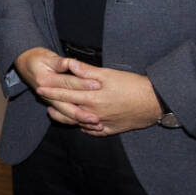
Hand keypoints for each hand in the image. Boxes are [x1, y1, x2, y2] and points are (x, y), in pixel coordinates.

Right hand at [14, 46, 101, 128]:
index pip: (67, 83)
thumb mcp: (47, 57)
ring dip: (81, 121)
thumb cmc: (38, 59)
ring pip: (66, 114)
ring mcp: (50, 101)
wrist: (26, 64)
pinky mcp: (54, 105)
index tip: (97, 85)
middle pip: (66, 105)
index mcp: (45, 80)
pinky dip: (76, 122)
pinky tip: (87, 126)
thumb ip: (60, 62)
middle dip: (82, 112)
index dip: (82, 83)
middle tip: (97, 117)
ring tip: (95, 125)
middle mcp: (46, 94)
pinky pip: (64, 117)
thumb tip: (70, 63)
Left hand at [35, 61, 163, 136]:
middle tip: (42, 98)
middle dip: (54, 103)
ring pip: (77, 122)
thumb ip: (87, 71)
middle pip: (68, 109)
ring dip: (64, 117)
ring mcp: (102, 123)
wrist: (155, 103)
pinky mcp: (111, 129)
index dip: (52, 90)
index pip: (66, 93)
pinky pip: (92, 131)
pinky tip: (77, 123)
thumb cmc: (133, 85)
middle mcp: (95, 113)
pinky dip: (82, 127)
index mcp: (93, 97)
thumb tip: (69, 64)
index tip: (40, 87)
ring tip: (53, 112)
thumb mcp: (110, 75)